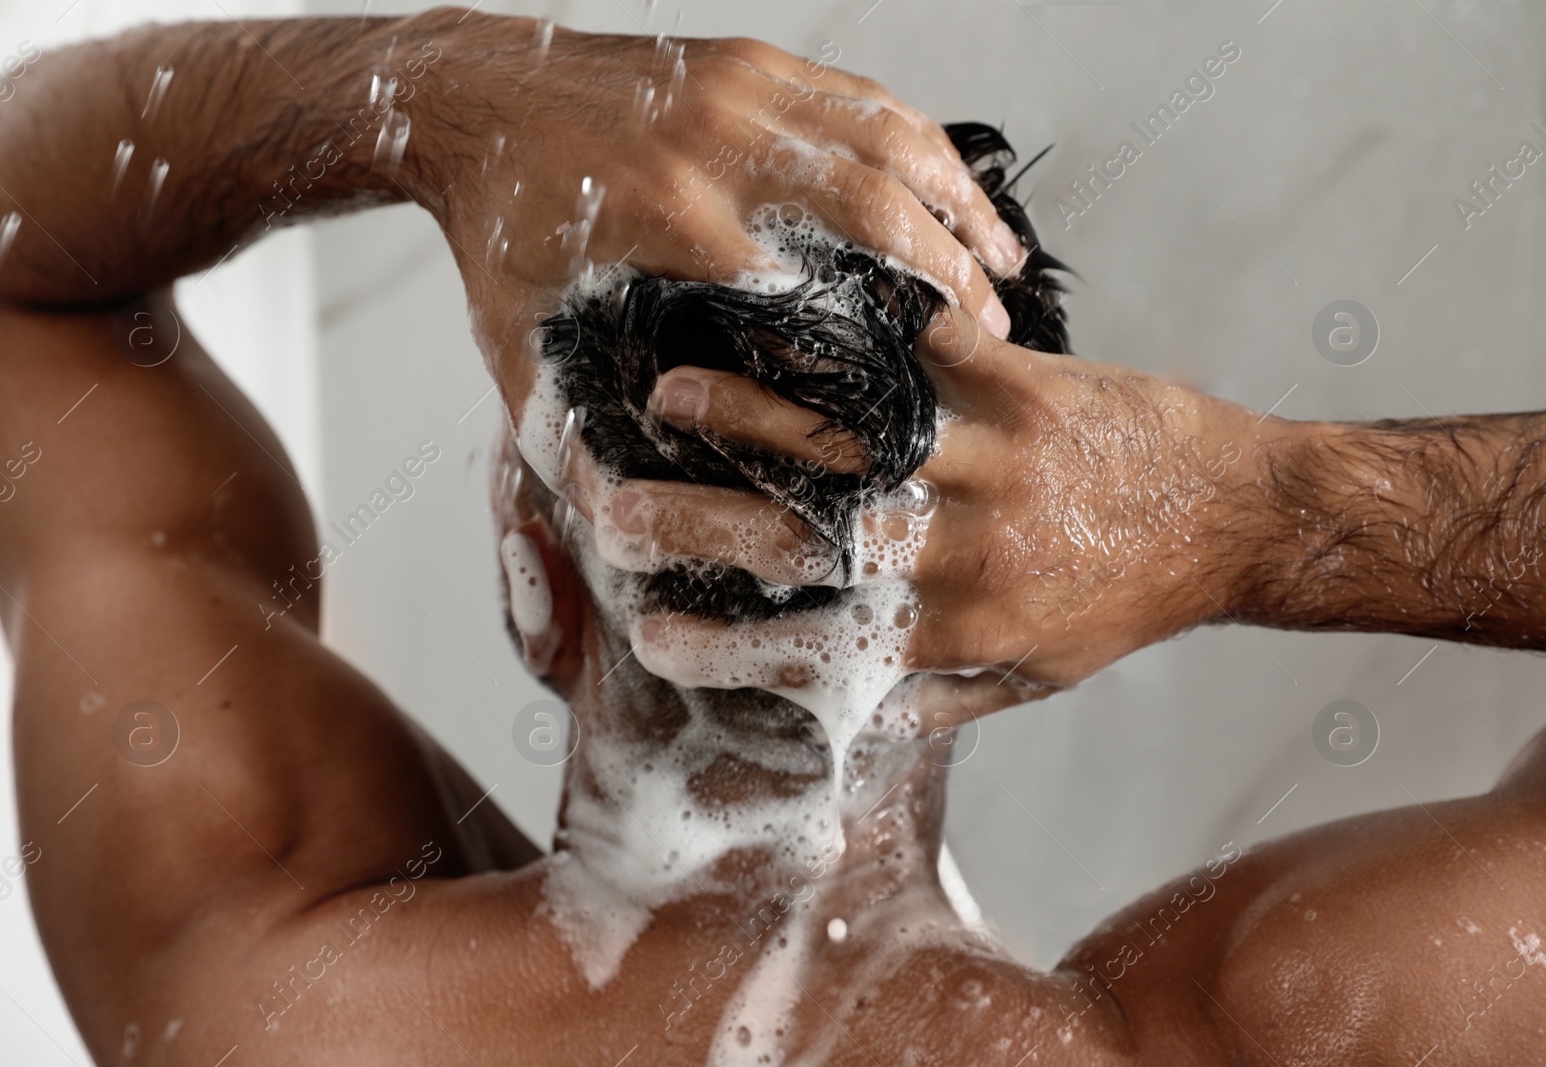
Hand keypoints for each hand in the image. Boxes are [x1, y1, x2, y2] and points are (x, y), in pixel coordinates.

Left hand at [414, 14, 1025, 423]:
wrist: (470, 93)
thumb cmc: (497, 226)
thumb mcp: (515, 338)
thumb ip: (562, 425)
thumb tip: (607, 514)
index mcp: (666, 218)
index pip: (805, 287)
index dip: (876, 343)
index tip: (926, 396)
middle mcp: (717, 144)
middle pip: (874, 210)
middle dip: (948, 274)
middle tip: (1002, 331)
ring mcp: (741, 90)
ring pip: (890, 143)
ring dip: (959, 207)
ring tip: (1007, 267)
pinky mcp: (754, 61)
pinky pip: (868, 101)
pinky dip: (929, 150)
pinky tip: (962, 194)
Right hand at [590, 309, 1271, 706]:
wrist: (1236, 519)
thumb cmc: (1127, 600)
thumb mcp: (1036, 675)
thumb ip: (941, 696)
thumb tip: (850, 711)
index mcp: (959, 626)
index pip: (816, 642)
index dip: (725, 644)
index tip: (649, 632)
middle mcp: (966, 548)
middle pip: (808, 534)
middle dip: (698, 520)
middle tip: (615, 503)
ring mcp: (995, 463)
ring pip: (848, 439)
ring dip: (751, 413)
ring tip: (672, 390)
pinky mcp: (1030, 391)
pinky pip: (931, 354)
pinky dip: (857, 330)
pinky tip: (790, 310)